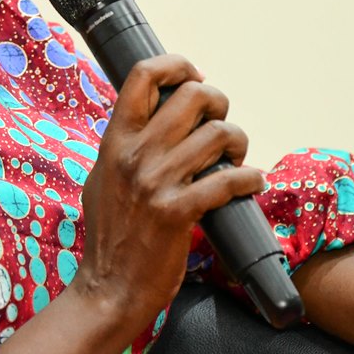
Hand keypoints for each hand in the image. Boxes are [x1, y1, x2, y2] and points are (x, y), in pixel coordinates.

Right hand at [72, 54, 265, 342]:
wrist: (107, 288)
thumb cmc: (109, 236)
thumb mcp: (102, 178)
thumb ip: (123, 147)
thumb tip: (148, 120)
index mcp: (115, 141)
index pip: (143, 75)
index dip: (178, 65)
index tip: (194, 78)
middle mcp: (134, 155)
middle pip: (193, 95)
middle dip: (218, 103)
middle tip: (220, 124)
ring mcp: (155, 183)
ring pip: (217, 135)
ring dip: (238, 142)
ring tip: (236, 157)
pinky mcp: (177, 213)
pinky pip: (228, 181)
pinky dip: (250, 179)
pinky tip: (251, 184)